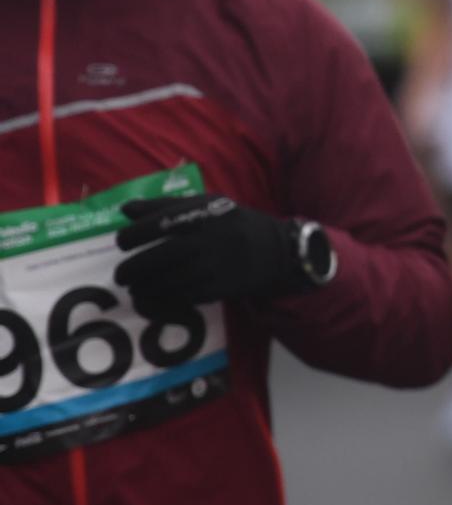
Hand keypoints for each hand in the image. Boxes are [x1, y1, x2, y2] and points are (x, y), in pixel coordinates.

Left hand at [114, 194, 309, 315]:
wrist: (279, 250)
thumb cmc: (234, 224)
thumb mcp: (206, 205)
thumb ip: (166, 205)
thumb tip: (125, 210)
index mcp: (204, 214)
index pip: (158, 223)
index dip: (133, 235)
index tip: (122, 243)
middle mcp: (209, 239)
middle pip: (159, 256)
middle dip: (133, 268)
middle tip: (120, 276)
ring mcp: (216, 265)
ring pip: (169, 280)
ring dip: (145, 287)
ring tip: (134, 289)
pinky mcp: (221, 287)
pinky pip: (183, 296)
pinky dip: (163, 299)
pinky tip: (153, 298)